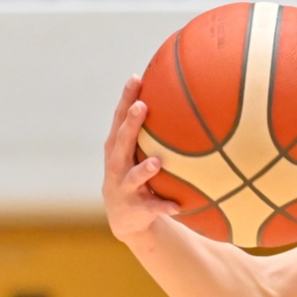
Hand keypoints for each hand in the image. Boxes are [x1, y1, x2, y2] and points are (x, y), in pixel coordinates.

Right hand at [103, 76, 176, 244]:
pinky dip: (163, 206)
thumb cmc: (133, 173)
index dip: (126, 98)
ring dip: (144, 170)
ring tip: (156, 162)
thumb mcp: (135, 152)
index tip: (136, 78)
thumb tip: (180, 95)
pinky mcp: (136, 208)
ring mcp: (124, 187)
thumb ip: (148, 130)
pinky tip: (177, 206)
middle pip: (122, 142)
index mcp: (117, 147)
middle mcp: (116, 165)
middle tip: (141, 107)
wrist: (124, 218)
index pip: (120, 119)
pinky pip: (152, 207)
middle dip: (131, 125)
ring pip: (134, 177)